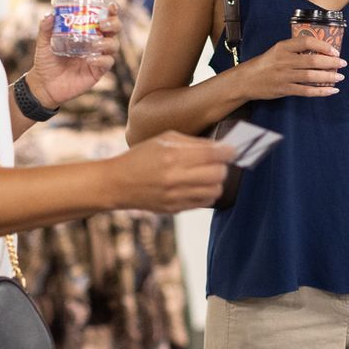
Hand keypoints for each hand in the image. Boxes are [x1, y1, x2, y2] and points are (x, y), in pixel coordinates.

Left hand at [28, 3, 121, 106]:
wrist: (44, 84)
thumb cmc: (46, 62)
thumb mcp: (44, 43)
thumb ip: (45, 29)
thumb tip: (50, 15)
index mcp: (86, 33)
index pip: (104, 20)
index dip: (111, 12)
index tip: (111, 6)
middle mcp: (96, 43)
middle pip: (114, 31)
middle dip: (114, 25)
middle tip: (102, 24)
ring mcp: (98, 58)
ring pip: (114, 46)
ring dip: (108, 42)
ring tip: (94, 43)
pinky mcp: (97, 72)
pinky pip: (107, 64)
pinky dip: (101, 59)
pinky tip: (90, 59)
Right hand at [111, 132, 234, 212]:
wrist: (118, 184)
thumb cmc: (141, 157)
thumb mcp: (164, 140)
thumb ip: (192, 142)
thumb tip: (219, 146)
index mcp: (173, 156)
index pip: (214, 154)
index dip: (228, 151)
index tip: (231, 149)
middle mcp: (176, 177)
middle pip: (219, 174)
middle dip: (222, 166)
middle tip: (217, 162)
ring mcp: (176, 196)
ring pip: (215, 190)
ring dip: (216, 181)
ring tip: (207, 174)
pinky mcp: (175, 209)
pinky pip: (205, 203)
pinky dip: (207, 193)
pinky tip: (199, 186)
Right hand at [241, 35, 345, 101]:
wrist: (246, 80)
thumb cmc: (266, 64)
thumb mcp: (277, 51)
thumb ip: (295, 50)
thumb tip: (320, 52)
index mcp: (283, 47)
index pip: (306, 42)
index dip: (323, 45)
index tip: (334, 50)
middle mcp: (284, 60)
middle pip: (312, 60)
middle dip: (330, 62)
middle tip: (343, 63)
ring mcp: (284, 76)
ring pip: (311, 76)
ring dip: (328, 77)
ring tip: (339, 77)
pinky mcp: (284, 89)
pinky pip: (306, 91)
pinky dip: (320, 91)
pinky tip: (331, 91)